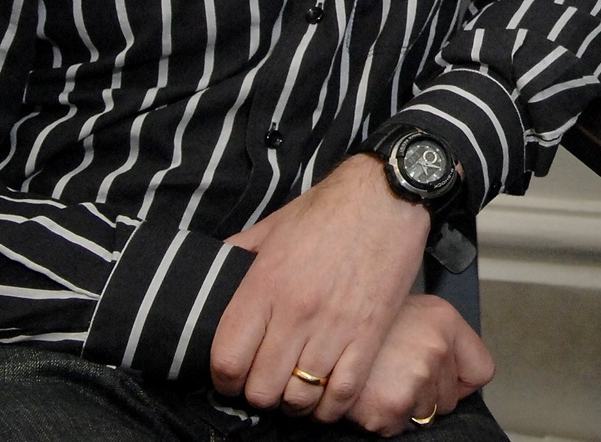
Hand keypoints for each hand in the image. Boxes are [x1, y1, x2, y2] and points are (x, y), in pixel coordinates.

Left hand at [211, 156, 427, 416]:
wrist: (388, 193)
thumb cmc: (329, 208)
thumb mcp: (272, 225)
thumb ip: (238, 254)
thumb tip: (213, 276)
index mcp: (265, 284)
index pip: (227, 360)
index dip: (224, 380)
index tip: (232, 378)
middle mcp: (296, 311)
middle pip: (262, 388)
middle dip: (259, 394)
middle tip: (267, 383)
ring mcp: (336, 325)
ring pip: (301, 396)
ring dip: (295, 402)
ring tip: (297, 390)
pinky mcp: (371, 332)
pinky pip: (344, 392)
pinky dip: (331, 406)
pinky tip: (327, 397)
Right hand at [341, 293, 494, 436]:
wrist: (319, 332)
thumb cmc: (365, 322)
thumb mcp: (415, 312)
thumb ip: (443, 338)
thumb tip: (459, 375)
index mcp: (445, 321)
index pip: (481, 371)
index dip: (461, 380)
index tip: (444, 378)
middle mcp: (435, 348)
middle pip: (451, 399)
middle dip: (426, 394)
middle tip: (396, 372)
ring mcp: (415, 379)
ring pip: (425, 416)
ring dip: (403, 407)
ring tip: (381, 380)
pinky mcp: (392, 407)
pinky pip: (398, 428)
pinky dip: (382, 419)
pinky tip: (369, 393)